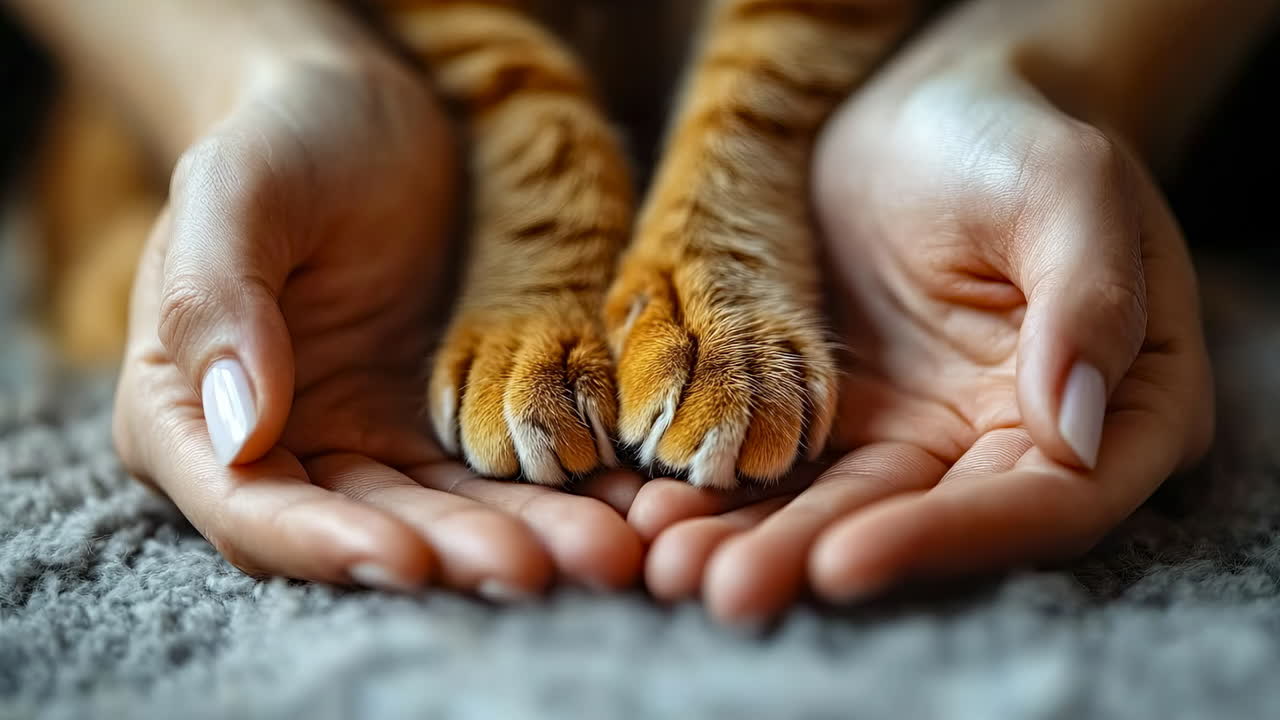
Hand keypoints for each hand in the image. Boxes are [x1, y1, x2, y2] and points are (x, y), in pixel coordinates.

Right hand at [111, 59, 640, 596]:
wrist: (366, 117)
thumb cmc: (284, 137)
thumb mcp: (236, 190)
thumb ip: (216, 299)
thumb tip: (239, 433)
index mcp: (189, 415)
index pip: (250, 511)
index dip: (327, 545)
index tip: (410, 560)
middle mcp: (277, 450)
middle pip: (365, 527)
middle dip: (454, 554)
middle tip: (540, 568)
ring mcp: (365, 441)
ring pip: (446, 512)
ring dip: (522, 537)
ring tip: (604, 549)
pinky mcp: (441, 423)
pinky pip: (498, 473)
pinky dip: (558, 494)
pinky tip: (623, 505)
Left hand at [633, 52, 1212, 622]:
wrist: (920, 114)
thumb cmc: (1008, 136)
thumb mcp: (1065, 185)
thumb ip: (1091, 297)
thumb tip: (1075, 431)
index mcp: (1116, 411)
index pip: (1040, 504)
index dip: (943, 541)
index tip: (843, 561)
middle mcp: (1016, 445)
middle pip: (922, 524)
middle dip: (818, 557)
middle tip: (727, 590)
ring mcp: (922, 437)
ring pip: (840, 506)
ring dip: (758, 540)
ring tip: (672, 563)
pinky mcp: (842, 417)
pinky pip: (784, 463)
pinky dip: (727, 490)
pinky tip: (659, 508)